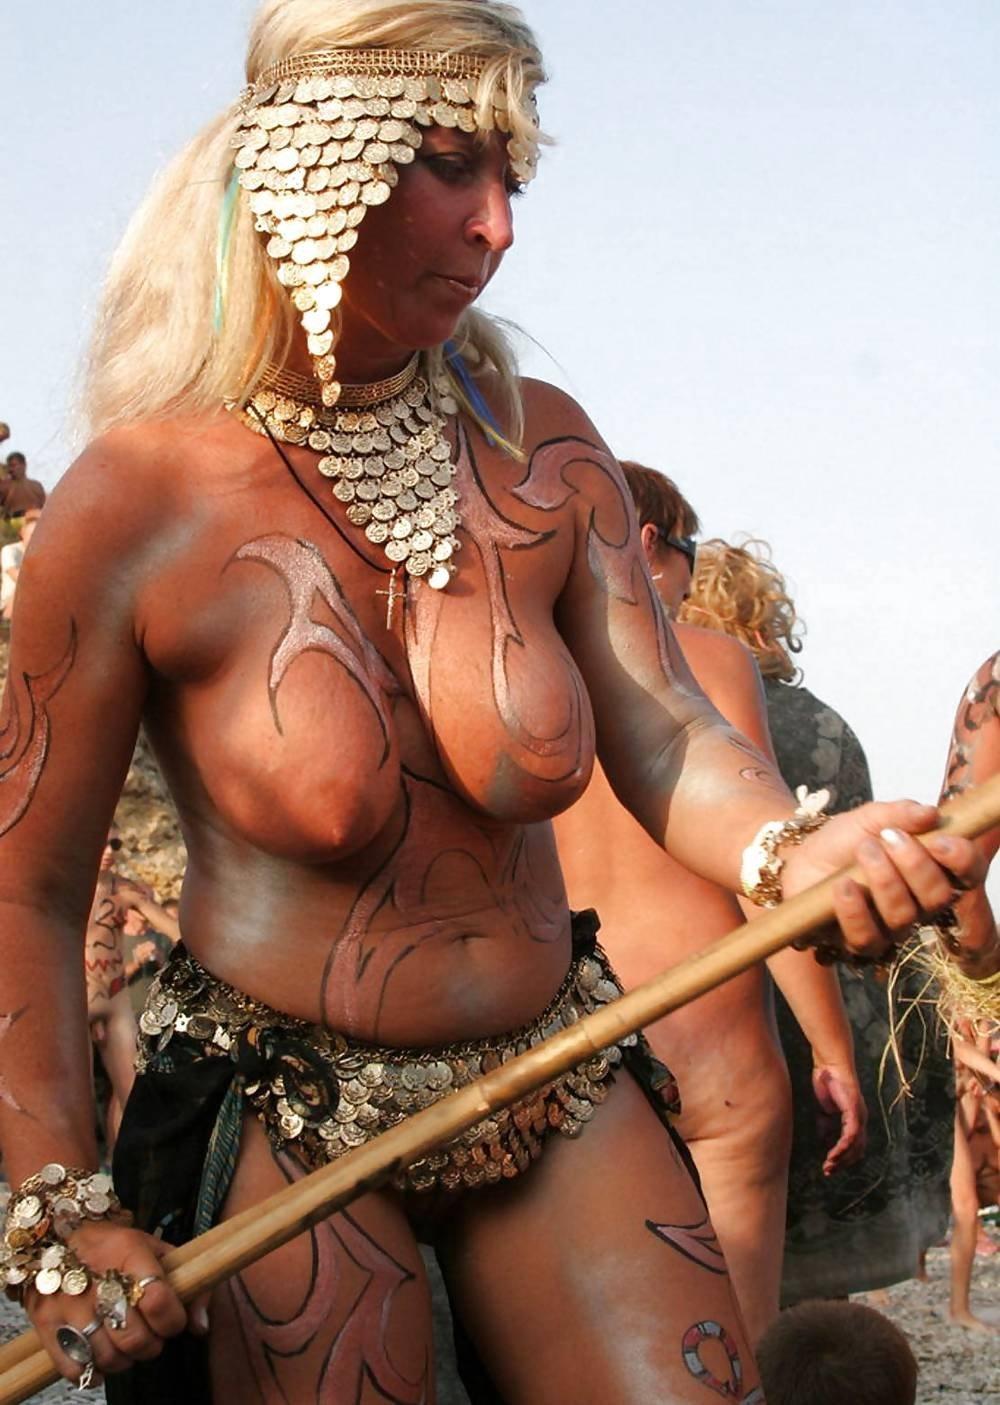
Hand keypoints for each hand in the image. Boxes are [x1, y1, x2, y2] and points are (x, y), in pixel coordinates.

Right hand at [25, 1223, 192, 1387]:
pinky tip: (100, 1355)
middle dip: (150, 1345)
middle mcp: (96, 1279)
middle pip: (133, 1337)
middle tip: (149, 1336)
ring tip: (124, 1343)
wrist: (55, 1235)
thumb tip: (201, 1327)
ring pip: (106, 1356)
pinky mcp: (45, 1324)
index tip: (172, 1321)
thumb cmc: (114, 1246)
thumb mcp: (155, 1249)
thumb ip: (188, 1283)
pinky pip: (74, 1368)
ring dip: (123, 1359)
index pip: (158, 1299)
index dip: (172, 1320)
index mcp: (128, 1252)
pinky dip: (92, 1371)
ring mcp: (67, 1304)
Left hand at [783, 800, 987, 961]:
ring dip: (884, 880)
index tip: (942, 840)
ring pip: (903, 917)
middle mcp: (917, 905)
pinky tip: (843, 886)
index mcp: (931, 872)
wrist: (800, 859)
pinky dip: (855, 910)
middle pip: (937, 897)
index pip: (966, 875)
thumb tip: (929, 814)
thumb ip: (898, 813)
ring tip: (864, 850)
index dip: (963, 860)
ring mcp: (888, 928)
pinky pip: (866, 937)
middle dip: (916, 864)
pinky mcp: (856, 943)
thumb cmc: (842, 841)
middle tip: (889, 837)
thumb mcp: (868, 817)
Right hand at [812, 1064, 866, 1175]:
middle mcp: (861, 1120)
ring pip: (855, 1146)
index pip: (853, 1146)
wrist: (829, 1064)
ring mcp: (860, 1116)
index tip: (829, 1167)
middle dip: (842, 1163)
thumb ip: (826, 1125)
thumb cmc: (828, 1082)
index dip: (842, 1159)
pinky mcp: (854, 1111)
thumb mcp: (825, 1109)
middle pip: (857, 1151)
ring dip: (842, 1158)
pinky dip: (842, 1146)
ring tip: (829, 1165)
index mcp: (855, 1119)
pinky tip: (833, 1153)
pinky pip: (851, 1135)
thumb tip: (824, 1141)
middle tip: (828, 1171)